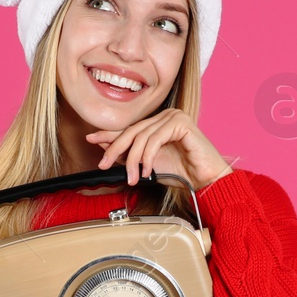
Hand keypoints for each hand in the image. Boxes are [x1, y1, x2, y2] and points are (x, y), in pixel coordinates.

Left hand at [85, 109, 233, 190]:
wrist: (205, 180)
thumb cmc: (181, 173)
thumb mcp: (148, 164)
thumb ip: (130, 154)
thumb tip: (105, 147)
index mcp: (158, 123)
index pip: (130, 127)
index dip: (109, 134)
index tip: (91, 139)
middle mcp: (166, 116)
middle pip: (132, 130)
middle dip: (115, 149)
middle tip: (104, 163)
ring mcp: (174, 116)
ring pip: (142, 136)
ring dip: (134, 159)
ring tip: (134, 177)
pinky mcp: (181, 122)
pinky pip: (155, 138)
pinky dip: (148, 156)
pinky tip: (148, 169)